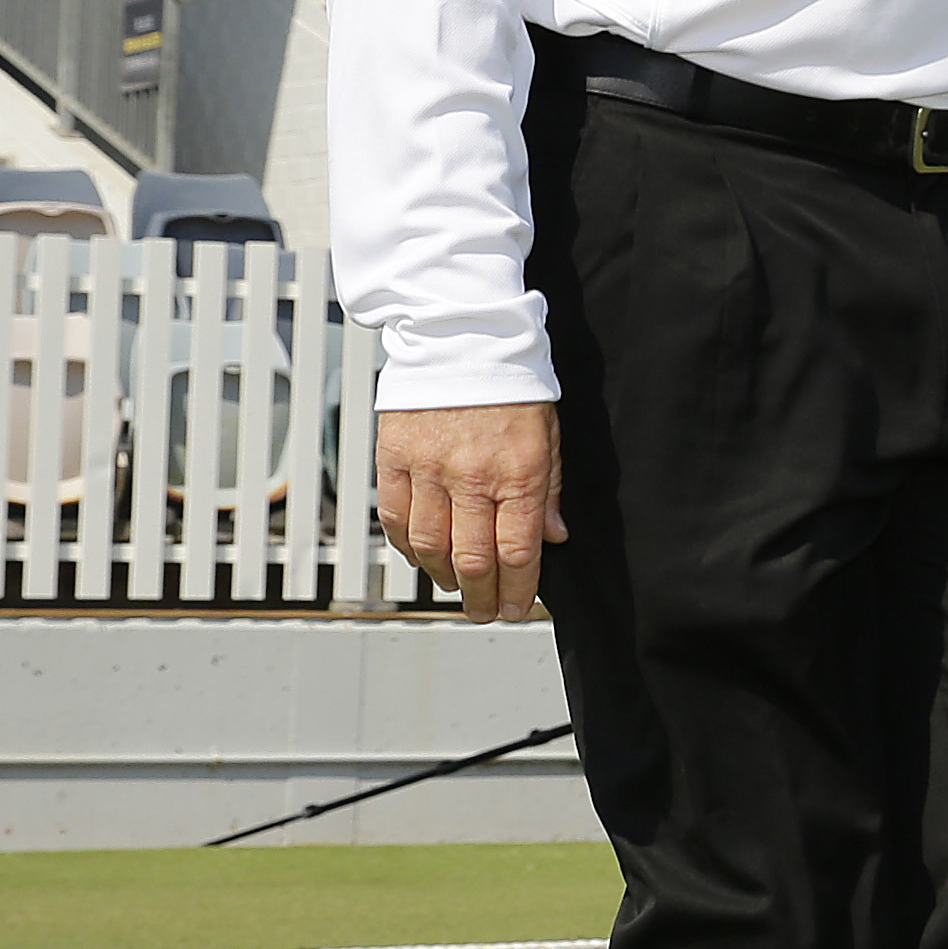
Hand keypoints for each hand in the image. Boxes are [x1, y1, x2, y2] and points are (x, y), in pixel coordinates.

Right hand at [374, 400, 565, 622]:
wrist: (461, 337)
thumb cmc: (511, 384)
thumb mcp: (549, 436)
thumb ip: (550, 490)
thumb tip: (554, 538)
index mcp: (518, 472)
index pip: (518, 551)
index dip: (517, 590)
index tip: (517, 609)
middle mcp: (472, 476)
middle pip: (472, 560)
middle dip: (482, 597)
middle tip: (487, 610)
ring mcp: (428, 469)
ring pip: (430, 547)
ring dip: (443, 578)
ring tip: (457, 587)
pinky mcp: (393, 458)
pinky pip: (395, 518)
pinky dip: (407, 546)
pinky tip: (421, 556)